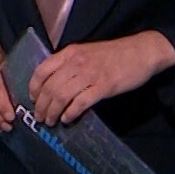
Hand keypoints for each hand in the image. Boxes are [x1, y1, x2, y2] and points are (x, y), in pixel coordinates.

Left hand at [29, 31, 174, 125]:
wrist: (141, 51)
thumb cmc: (114, 54)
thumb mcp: (86, 52)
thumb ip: (69, 64)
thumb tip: (54, 83)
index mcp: (70, 53)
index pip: (42, 70)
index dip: (34, 88)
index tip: (33, 99)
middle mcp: (76, 63)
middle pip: (50, 87)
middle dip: (41, 106)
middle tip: (39, 117)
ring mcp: (90, 74)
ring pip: (61, 96)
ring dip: (53, 112)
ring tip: (50, 121)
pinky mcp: (104, 87)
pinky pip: (80, 103)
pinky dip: (71, 113)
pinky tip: (67, 119)